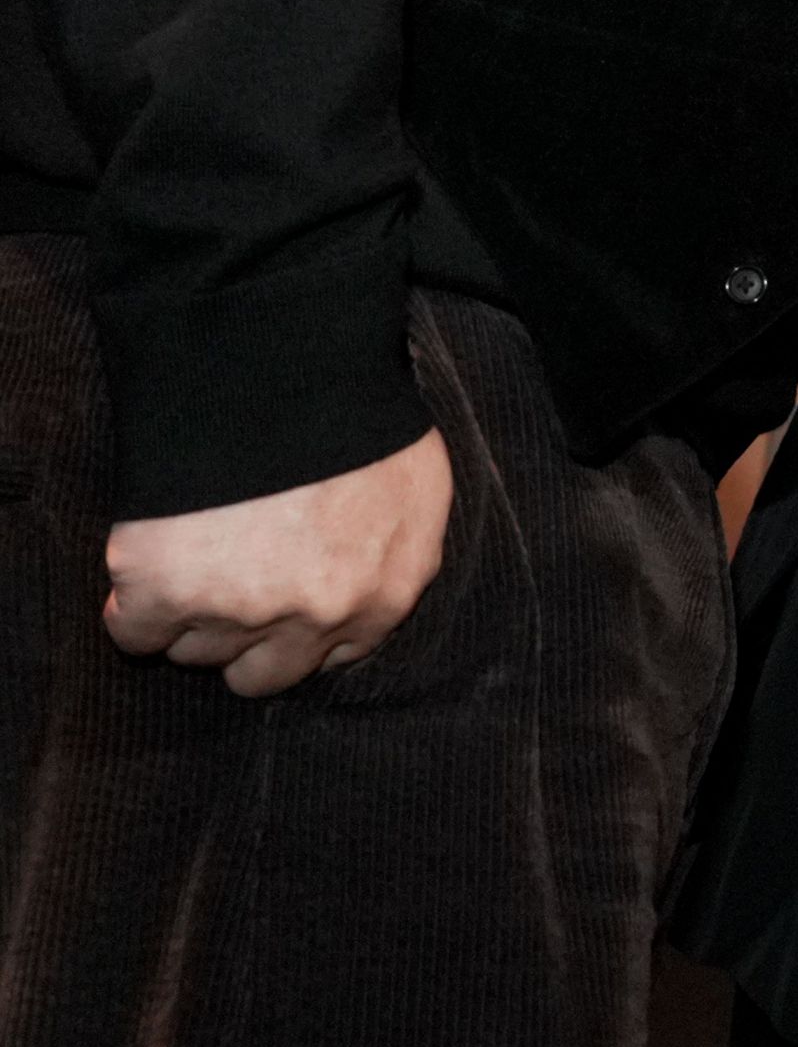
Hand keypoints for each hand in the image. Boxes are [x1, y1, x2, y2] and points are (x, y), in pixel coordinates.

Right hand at [104, 430, 452, 696]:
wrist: (283, 373)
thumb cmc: (357, 418)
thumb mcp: (417, 486)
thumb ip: (400, 552)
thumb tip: (373, 580)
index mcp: (383, 598)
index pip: (331, 657)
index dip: (297, 631)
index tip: (277, 604)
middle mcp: (315, 621)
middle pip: (261, 673)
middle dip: (245, 637)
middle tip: (231, 582)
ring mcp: (239, 613)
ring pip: (196, 651)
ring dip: (190, 614)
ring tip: (197, 550)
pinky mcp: (165, 597)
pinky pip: (132, 633)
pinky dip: (131, 605)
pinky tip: (148, 564)